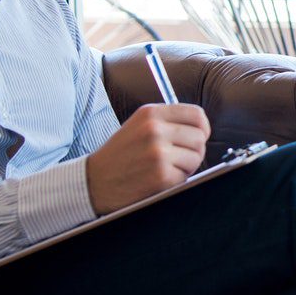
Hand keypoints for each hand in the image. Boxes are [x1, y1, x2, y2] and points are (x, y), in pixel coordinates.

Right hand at [85, 104, 209, 214]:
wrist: (93, 181)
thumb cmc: (120, 155)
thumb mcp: (139, 125)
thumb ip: (167, 122)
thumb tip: (202, 128)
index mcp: (150, 113)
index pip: (196, 114)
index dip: (202, 128)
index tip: (197, 137)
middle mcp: (154, 129)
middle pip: (199, 137)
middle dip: (194, 150)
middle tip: (177, 158)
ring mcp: (158, 152)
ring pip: (196, 157)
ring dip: (186, 167)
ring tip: (166, 168)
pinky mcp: (161, 175)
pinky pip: (186, 176)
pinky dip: (176, 181)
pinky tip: (158, 180)